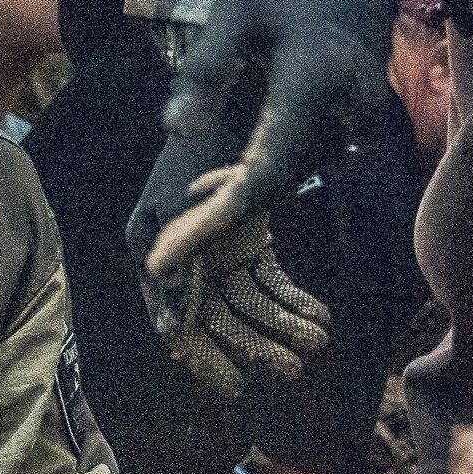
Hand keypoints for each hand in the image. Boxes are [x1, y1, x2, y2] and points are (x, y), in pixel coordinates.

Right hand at [128, 139, 330, 397]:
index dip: (204, 353)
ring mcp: (214, 248)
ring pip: (246, 301)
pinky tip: (319, 315)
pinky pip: (266, 279)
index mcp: (153, 247)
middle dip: (252, 344)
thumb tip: (169, 331)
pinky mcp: (245, 240)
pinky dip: (290, 298)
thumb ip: (173, 265)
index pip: (176, 314)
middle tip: (291, 369)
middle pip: (214, 314)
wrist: (235, 87)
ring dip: (279, 323)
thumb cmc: (206, 136)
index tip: (235, 386)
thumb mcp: (181, 198)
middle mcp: (179, 253)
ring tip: (317, 341)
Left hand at [132, 0, 424, 288]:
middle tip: (162, 252)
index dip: (213, 217)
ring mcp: (359, 116)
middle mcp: (346, 110)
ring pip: (292, 175)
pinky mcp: (358, 116)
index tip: (167, 251)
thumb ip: (206, 69)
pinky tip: (217, 184)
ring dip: (239, 198)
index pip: (263, 170)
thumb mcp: (236, 6)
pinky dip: (262, 174)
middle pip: (278, 183)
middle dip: (217, 220)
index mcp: (312, 81)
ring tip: (179, 226)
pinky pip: (306, 159)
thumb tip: (174, 130)